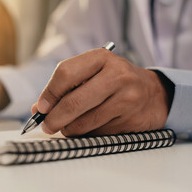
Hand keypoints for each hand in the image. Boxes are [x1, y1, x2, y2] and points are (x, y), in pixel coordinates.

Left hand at [32, 48, 171, 136]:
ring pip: (85, 122)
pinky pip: (98, 132)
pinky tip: (88, 128)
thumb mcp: (92, 74)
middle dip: (54, 118)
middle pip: (74, 101)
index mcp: (101, 57)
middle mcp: (116, 75)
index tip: (41, 108)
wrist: (153, 93)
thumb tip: (38, 109)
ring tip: (66, 127)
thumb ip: (65, 87)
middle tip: (47, 126)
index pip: (65, 73)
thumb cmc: (115, 82)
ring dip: (69, 129)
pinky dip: (86, 134)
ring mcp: (127, 98)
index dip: (49, 93)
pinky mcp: (131, 119)